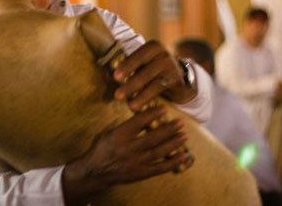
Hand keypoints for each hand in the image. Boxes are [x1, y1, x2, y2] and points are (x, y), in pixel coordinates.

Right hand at [62, 105, 191, 205]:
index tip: (164, 108)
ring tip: (184, 135)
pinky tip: (183, 156)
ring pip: (159, 152)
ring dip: (173, 143)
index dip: (153, 114)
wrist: (97, 171)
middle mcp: (129, 149)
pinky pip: (160, 168)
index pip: (139, 122)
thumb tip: (145, 115)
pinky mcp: (141, 173)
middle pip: (153, 138)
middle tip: (180, 122)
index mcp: (119, 136)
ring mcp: (136, 162)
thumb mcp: (111, 133)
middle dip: (168, 129)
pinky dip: (173, 162)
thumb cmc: (103, 149)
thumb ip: (127, 126)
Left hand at [113, 40, 196, 111]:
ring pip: (153, 82)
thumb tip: (108, 75)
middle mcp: (163, 54)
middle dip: (130, 84)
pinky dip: (149, 99)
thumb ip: (128, 67)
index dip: (126, 66)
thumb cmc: (152, 71)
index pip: (137, 56)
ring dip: (140, 95)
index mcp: (152, 47)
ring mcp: (171, 66)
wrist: (180, 79)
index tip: (115, 77)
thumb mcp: (142, 65)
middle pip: (145, 70)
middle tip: (117, 95)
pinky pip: (160, 90)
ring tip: (130, 107)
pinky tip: (141, 108)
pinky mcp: (176, 80)